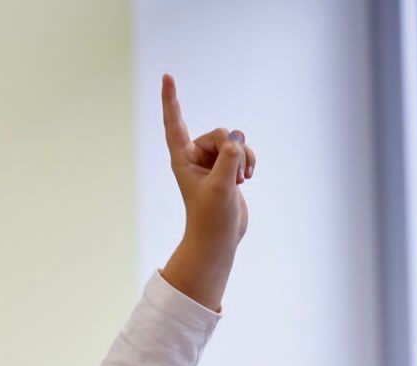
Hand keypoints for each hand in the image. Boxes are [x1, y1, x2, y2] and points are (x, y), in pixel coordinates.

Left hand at [159, 74, 255, 310]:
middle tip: (234, 175)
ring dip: (244, 157)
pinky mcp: (226, 167)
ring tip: (240, 180)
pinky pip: (243, 150)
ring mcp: (211, 161)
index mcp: (182, 159)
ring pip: (235, 140)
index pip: (174, 123)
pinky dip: (249, 161)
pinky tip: (247, 178)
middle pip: (220, 133)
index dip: (172, 100)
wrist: (218, 238)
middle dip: (234, 148)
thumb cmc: (211, 217)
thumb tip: (237, 135)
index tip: (167, 76)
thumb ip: (230, 157)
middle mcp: (194, 157)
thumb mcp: (222, 186)